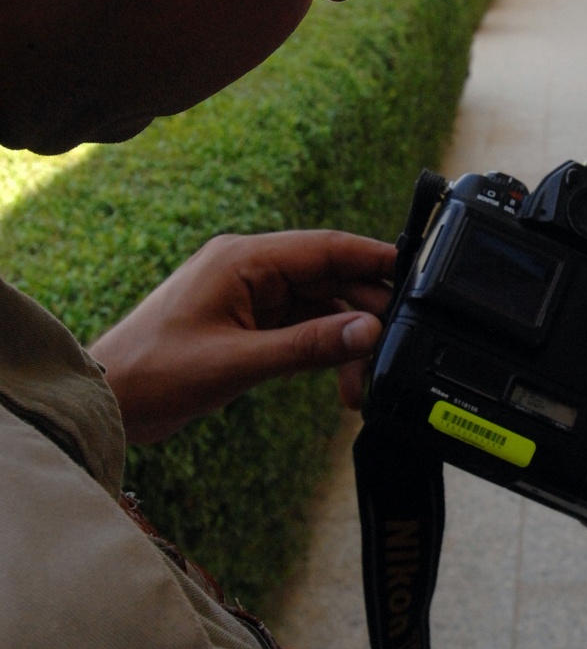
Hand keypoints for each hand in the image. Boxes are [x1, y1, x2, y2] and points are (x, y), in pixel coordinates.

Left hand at [90, 230, 394, 442]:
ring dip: (344, 338)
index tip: (415, 271)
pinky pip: (301, 327)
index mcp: (243, 259)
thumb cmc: (156, 372)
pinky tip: (340, 377)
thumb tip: (368, 331)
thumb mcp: (239, 361)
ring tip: (361, 380)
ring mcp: (249, 296)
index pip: (325, 247)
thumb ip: (309, 345)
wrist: (109, 400)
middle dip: (364, 311)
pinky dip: (323, 349)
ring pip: (319, 306)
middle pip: (328, 276)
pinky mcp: (247, 324)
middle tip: (392, 346)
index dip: (373, 258)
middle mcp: (249, 269)